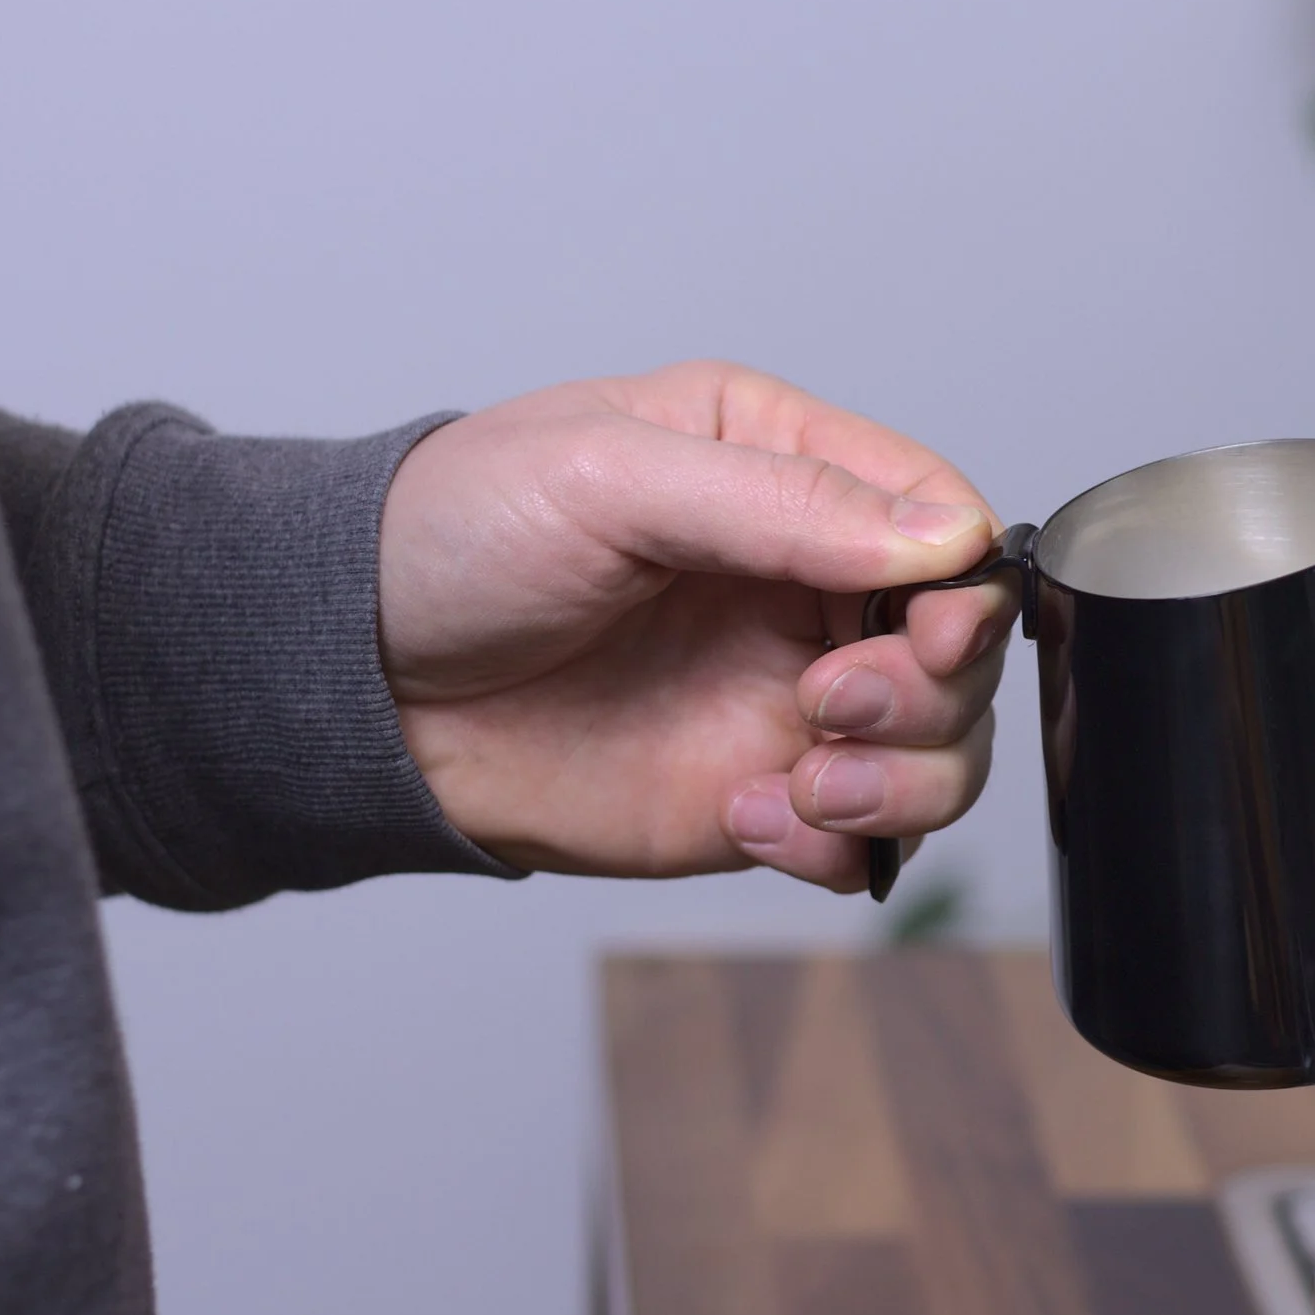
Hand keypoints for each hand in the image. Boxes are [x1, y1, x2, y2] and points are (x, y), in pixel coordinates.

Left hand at [378, 360, 1010, 891]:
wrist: (351, 686)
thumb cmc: (453, 539)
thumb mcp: (611, 476)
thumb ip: (784, 503)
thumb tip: (940, 538)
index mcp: (786, 468)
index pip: (945, 517)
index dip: (963, 584)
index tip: (926, 629)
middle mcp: (808, 585)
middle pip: (964, 646)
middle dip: (926, 689)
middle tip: (826, 702)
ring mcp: (789, 695)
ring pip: (943, 750)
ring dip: (902, 779)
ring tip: (806, 780)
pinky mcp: (759, 794)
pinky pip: (865, 841)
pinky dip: (840, 847)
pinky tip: (752, 819)